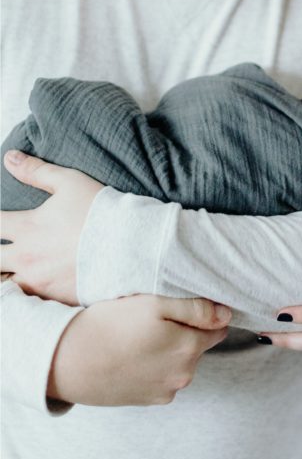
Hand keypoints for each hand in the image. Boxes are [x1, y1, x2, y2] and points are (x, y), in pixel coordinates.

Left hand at [1, 151, 103, 303]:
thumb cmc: (102, 212)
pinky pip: (29, 302)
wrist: (132, 246)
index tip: (1, 222)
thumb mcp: (70, 182)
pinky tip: (32, 288)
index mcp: (28, 227)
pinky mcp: (55, 298)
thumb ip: (36, 171)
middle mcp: (27, 257)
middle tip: (4, 250)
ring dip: (7, 276)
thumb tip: (9, 157)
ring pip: (6, 285)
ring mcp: (40, 281)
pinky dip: (26, 295)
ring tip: (11, 272)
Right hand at [48, 294, 231, 404]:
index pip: (217, 328)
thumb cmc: (110, 326)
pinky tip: (133, 356)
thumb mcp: (155, 304)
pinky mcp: (147, 400)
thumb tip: (226, 314)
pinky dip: (153, 367)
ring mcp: (166, 391)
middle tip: (153, 321)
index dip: (204, 315)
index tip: (183, 307)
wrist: (68, 361)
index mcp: (190, 348)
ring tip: (139, 338)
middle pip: (198, 346)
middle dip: (185, 333)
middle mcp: (184, 375)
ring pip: (179, 363)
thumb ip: (196, 309)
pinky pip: (162, 378)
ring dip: (168, 351)